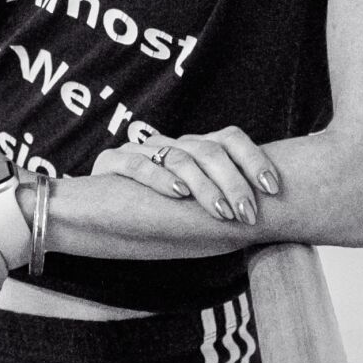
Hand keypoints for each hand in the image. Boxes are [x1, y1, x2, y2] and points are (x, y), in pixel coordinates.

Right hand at [90, 125, 280, 224]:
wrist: (88, 221)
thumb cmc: (150, 223)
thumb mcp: (195, 217)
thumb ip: (224, 209)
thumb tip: (273, 221)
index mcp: (192, 150)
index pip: (231, 139)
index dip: (255, 159)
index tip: (273, 189)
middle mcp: (170, 144)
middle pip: (210, 150)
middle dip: (234, 182)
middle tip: (248, 214)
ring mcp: (141, 151)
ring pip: (180, 157)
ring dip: (205, 186)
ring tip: (221, 212)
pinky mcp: (111, 162)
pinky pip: (138, 163)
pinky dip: (160, 177)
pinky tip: (178, 194)